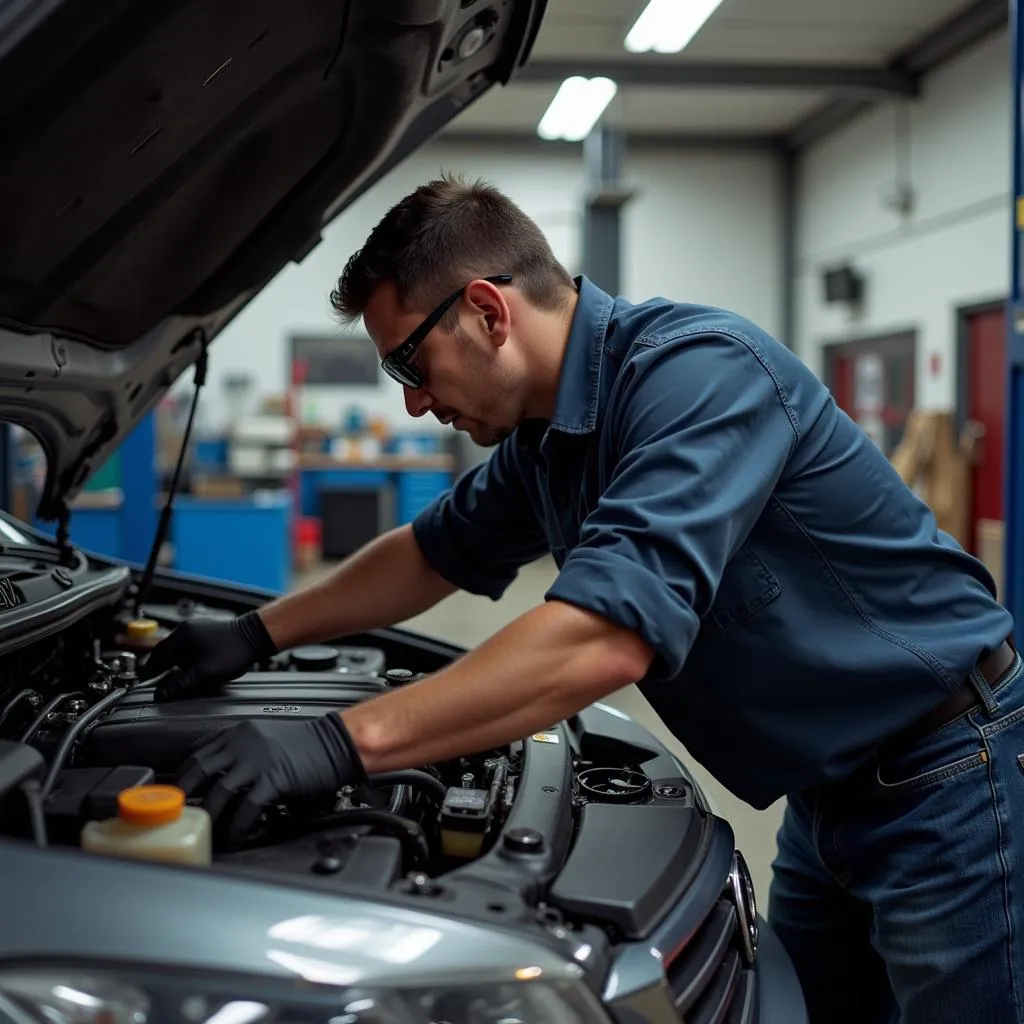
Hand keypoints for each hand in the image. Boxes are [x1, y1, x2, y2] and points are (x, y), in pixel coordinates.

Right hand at [140, 611, 277, 700]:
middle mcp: (187, 629)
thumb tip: (162, 693)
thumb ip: (181, 684)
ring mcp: (199, 629)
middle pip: (166, 652)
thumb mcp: (204, 673)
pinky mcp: (209, 632)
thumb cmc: (234, 650)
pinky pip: (190, 646)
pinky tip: (192, 668)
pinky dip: (187, 658)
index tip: (146, 682)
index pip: (156, 655)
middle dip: (162, 668)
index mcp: (181, 636)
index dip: (150, 671)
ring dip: (175, 663)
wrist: (257, 636)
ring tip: (176, 678)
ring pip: (179, 649)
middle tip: (159, 682)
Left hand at [174, 712, 365, 844]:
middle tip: (177, 813)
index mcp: (239, 733)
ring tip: (205, 831)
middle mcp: (244, 744)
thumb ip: (239, 749)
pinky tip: (234, 838)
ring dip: (209, 815)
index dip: (182, 774)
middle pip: (199, 769)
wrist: (336, 743)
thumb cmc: (305, 744)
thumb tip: (216, 775)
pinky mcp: (275, 779)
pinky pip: (247, 807)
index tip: (175, 790)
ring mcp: (258, 761)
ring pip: (219, 791)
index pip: (198, 751)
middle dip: (183, 794)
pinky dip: (236, 827)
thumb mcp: (264, 736)